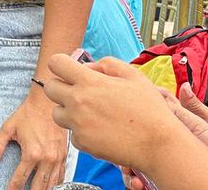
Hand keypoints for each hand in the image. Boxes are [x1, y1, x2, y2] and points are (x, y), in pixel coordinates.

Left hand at [0, 87, 68, 189]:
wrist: (47, 103)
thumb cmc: (28, 114)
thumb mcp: (8, 127)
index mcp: (32, 153)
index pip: (20, 179)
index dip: (12, 189)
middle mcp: (47, 158)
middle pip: (39, 187)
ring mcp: (57, 158)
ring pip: (52, 184)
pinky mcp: (64, 155)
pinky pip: (62, 176)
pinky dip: (56, 184)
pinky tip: (50, 186)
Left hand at [42, 55, 173, 171]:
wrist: (158, 145)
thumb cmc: (149, 109)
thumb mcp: (132, 75)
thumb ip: (106, 64)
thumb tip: (86, 67)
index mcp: (88, 82)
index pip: (55, 63)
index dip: (62, 64)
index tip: (71, 70)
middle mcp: (77, 102)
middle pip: (49, 88)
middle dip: (61, 86)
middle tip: (79, 91)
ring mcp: (77, 124)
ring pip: (57, 113)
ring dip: (68, 111)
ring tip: (90, 112)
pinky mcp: (82, 144)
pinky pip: (72, 134)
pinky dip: (81, 132)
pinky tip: (100, 130)